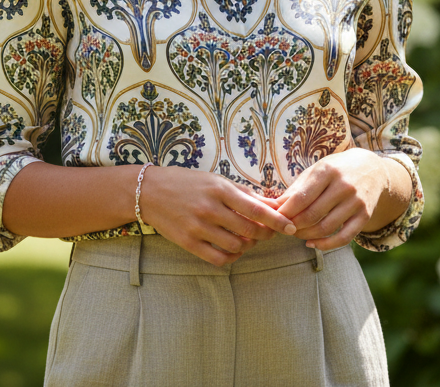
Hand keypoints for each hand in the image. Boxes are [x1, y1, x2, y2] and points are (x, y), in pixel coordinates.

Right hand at [139, 166, 297, 265]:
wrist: (149, 192)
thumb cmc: (187, 183)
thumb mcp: (216, 181)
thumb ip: (244, 194)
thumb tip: (273, 203)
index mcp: (220, 190)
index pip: (256, 209)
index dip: (276, 220)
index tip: (290, 227)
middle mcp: (210, 209)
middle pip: (249, 230)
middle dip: (265, 234)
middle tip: (269, 233)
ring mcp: (198, 227)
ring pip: (236, 245)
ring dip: (248, 245)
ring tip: (248, 239)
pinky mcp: (188, 243)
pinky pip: (218, 258)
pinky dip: (232, 256)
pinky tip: (234, 249)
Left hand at [271, 149, 408, 250]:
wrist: (372, 168)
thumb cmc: (336, 169)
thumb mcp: (316, 170)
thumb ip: (297, 189)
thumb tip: (274, 207)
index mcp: (327, 171)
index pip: (301, 198)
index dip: (285, 212)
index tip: (274, 219)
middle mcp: (344, 186)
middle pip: (312, 215)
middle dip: (293, 226)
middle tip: (284, 228)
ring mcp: (356, 201)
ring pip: (326, 228)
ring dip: (306, 236)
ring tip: (296, 234)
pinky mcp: (365, 215)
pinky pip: (344, 238)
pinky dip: (326, 245)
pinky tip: (312, 244)